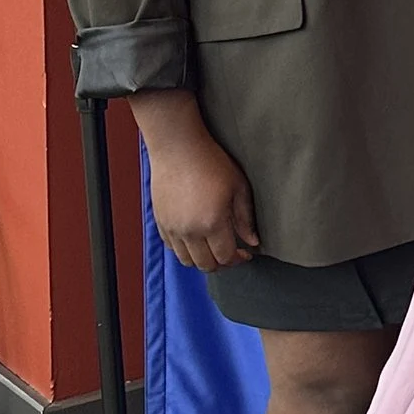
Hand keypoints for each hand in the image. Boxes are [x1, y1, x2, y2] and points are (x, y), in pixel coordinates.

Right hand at [131, 91, 258, 268]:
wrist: (178, 148)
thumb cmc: (212, 163)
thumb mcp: (238, 188)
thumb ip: (245, 219)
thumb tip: (252, 242)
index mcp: (212, 223)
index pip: (225, 257)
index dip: (238, 259)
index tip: (246, 253)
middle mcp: (189, 231)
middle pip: (205, 264)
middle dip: (222, 263)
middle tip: (232, 252)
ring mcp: (172, 228)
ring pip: (186, 260)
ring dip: (202, 259)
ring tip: (214, 247)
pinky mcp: (160, 222)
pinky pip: (172, 247)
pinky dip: (185, 249)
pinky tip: (196, 238)